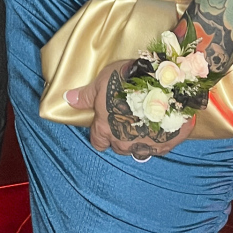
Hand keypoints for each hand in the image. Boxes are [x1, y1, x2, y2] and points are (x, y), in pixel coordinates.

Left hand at [65, 62, 195, 158]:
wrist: (164, 87)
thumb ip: (85, 96)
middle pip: (117, 146)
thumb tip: (68, 98)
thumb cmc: (129, 82)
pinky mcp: (164, 145)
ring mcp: (145, 146)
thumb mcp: (101, 83)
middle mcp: (123, 143)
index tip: (106, 122)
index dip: (100, 132)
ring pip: (137, 149)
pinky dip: (157, 139)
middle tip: (127, 118)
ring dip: (138, 139)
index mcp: (106, 130)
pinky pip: (157, 148)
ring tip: (144, 122)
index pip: (97, 141)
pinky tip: (160, 126)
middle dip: (120, 136)